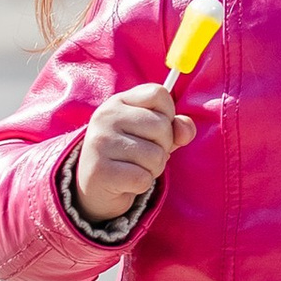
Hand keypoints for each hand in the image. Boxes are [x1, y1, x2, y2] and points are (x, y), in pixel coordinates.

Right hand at [74, 85, 193, 224]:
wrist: (96, 187)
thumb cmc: (130, 155)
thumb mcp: (154, 135)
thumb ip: (176, 127)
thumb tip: (185, 130)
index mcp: (118, 101)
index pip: (158, 93)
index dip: (168, 114)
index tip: (154, 129)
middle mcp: (106, 117)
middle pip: (162, 127)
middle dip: (163, 147)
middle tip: (143, 155)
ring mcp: (101, 143)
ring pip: (156, 156)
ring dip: (153, 169)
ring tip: (134, 168)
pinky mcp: (100, 171)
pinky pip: (143, 179)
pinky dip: (142, 184)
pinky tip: (126, 182)